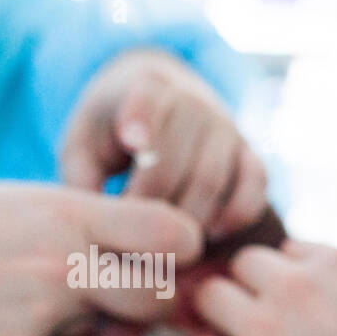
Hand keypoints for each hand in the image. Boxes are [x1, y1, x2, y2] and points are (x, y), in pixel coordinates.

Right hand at [0, 181, 201, 335]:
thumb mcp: (29, 200)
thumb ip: (89, 223)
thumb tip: (150, 246)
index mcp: (73, 213)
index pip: (173, 233)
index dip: (184, 246)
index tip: (174, 250)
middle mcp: (66, 263)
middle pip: (160, 298)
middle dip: (158, 300)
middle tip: (134, 294)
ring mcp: (42, 312)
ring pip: (100, 329)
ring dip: (84, 320)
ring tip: (27, 294)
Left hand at [58, 49, 266, 237]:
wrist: (162, 105)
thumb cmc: (111, 134)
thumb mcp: (83, 144)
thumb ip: (81, 178)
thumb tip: (95, 227)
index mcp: (146, 87)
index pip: (148, 98)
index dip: (142, 118)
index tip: (132, 143)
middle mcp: (194, 101)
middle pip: (176, 159)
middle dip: (150, 205)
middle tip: (127, 239)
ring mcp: (227, 128)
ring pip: (212, 178)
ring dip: (186, 220)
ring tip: (160, 248)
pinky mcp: (250, 154)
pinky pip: (255, 186)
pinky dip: (236, 215)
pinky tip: (210, 235)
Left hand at [187, 241, 336, 335]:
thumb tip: (326, 298)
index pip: (286, 252)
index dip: (285, 283)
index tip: (294, 313)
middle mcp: (297, 285)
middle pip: (241, 265)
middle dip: (246, 292)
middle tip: (257, 330)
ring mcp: (265, 328)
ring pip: (209, 296)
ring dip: (218, 320)